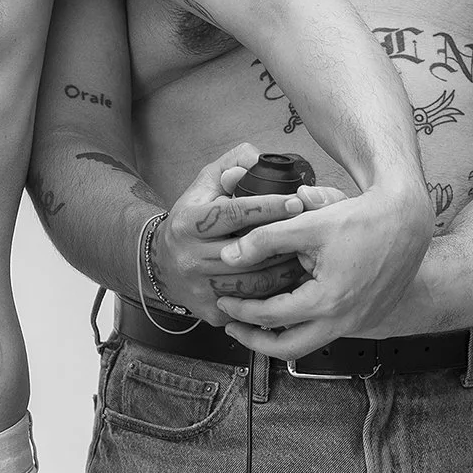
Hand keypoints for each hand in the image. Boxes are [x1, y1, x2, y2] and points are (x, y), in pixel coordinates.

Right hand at [147, 146, 317, 321]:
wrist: (161, 265)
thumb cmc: (192, 220)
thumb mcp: (204, 184)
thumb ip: (231, 164)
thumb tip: (256, 160)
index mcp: (189, 223)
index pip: (234, 213)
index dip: (268, 207)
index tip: (296, 202)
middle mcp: (191, 257)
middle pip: (249, 252)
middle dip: (284, 241)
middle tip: (311, 232)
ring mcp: (200, 287)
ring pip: (254, 283)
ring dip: (286, 270)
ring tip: (307, 256)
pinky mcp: (211, 311)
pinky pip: (252, 305)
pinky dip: (275, 294)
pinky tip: (292, 282)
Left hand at [209, 176, 429, 358]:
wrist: (409, 220)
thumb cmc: (362, 219)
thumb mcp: (308, 225)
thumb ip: (265, 240)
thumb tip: (229, 256)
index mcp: (327, 301)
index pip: (271, 316)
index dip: (242, 310)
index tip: (225, 301)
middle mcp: (345, 321)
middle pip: (289, 349)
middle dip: (256, 342)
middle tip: (234, 328)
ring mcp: (360, 323)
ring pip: (311, 343)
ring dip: (282, 335)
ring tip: (259, 320)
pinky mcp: (369, 318)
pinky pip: (330, 331)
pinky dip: (306, 325)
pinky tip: (293, 307)